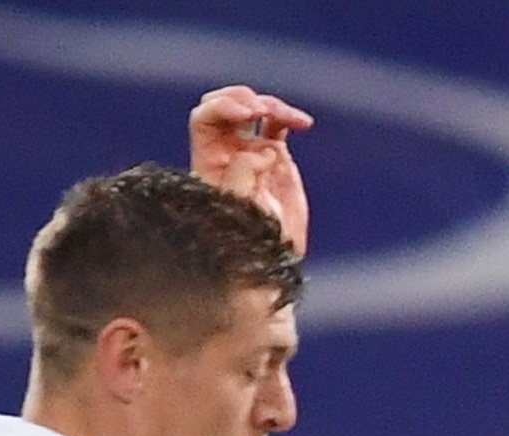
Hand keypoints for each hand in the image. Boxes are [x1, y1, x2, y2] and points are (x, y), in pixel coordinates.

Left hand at [190, 85, 313, 254]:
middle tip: (262, 109)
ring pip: (254, 109)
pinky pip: (278, 124)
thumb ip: (243, 172)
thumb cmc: (245, 244)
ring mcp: (250, 152)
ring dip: (272, 106)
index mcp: (208, 161)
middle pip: (225, 104)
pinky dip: (289, 117)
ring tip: (291, 119)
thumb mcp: (238, 208)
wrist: (270, 264)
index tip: (247, 114)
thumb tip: (263, 149)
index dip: (223, 107)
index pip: (205, 118)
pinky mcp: (274, 157)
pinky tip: (303, 123)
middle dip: (243, 99)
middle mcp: (226, 152)